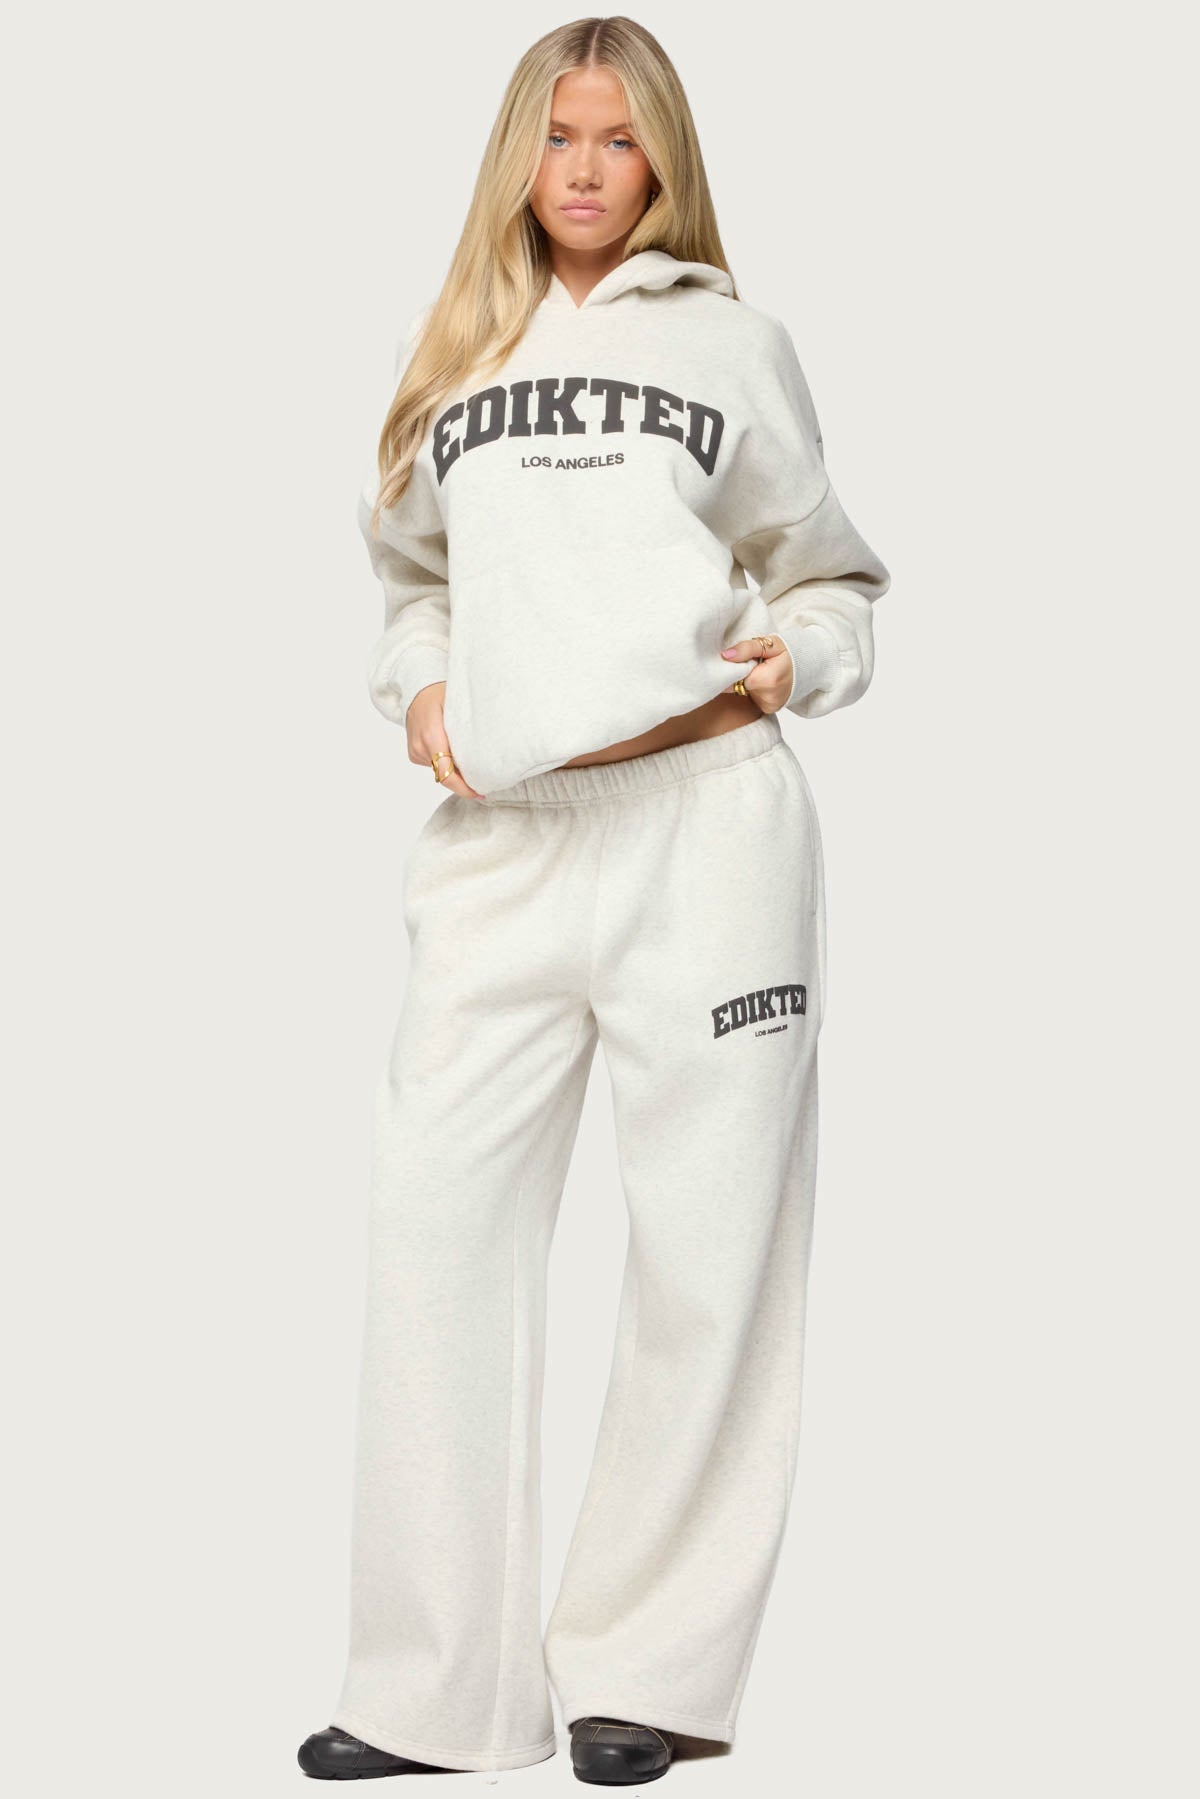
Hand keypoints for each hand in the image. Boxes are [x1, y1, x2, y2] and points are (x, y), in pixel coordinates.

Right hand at [406, 683, 482, 798]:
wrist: (416, 689)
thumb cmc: (439, 694)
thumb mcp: (458, 705)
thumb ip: (469, 728)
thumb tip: (491, 747)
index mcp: (432, 736)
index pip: (446, 773)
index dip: (463, 788)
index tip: (479, 792)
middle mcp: (421, 747)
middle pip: (445, 775)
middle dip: (463, 783)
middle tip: (483, 783)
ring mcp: (415, 751)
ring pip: (440, 771)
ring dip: (454, 771)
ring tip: (469, 762)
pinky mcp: (414, 754)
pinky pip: (433, 765)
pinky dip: (445, 763)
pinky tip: (453, 752)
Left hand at [720, 636, 793, 714]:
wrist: (808, 667)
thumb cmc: (788, 653)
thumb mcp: (770, 644)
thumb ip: (746, 648)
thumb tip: (725, 656)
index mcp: (767, 680)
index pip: (734, 676)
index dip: (733, 667)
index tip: (739, 660)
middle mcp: (768, 697)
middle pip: (738, 685)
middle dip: (740, 674)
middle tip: (753, 664)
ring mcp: (768, 705)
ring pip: (744, 692)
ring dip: (747, 682)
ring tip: (761, 672)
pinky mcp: (768, 709)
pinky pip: (752, 698)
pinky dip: (753, 690)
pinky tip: (763, 682)